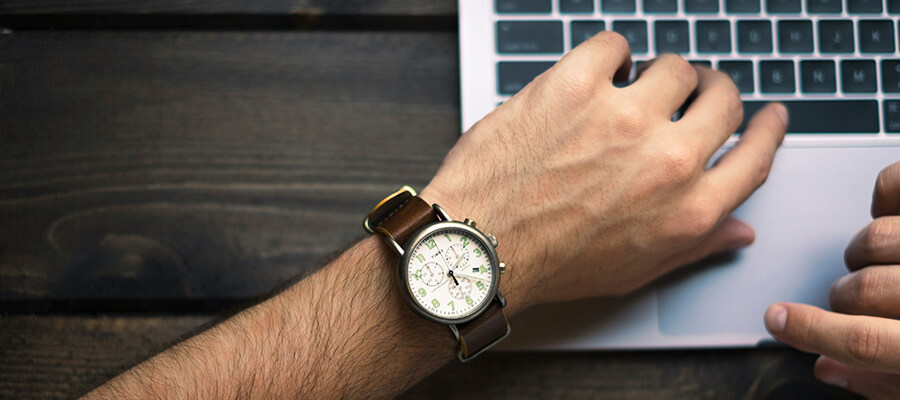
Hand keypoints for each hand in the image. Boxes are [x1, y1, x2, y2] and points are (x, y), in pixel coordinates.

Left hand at [419, 32, 787, 311]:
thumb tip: (738, 229)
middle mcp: (666, 161)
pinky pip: (613, 45)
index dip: (767, 129)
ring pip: (673, 66)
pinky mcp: (575, 86)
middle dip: (713, 91)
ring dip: (657, 74)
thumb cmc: (550, 263)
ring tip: (631, 88)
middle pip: (723, 99)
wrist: (480, 248)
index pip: (756, 156)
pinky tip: (595, 74)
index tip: (768, 115)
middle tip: (693, 92)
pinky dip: (608, 56)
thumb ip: (695, 245)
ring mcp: (622, 118)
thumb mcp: (635, 270)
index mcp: (688, 209)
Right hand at [764, 161, 899, 398]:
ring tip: (877, 260)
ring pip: (878, 238)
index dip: (812, 333)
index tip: (776, 320)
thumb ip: (883, 381)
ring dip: (865, 250)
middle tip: (847, 299)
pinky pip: (897, 184)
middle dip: (844, 297)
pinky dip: (886, 191)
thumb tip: (828, 366)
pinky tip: (887, 211)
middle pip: (861, 289)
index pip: (864, 341)